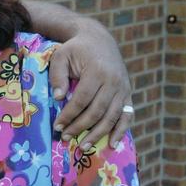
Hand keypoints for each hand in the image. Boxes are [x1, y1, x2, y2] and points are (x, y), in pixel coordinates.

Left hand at [49, 21, 131, 148]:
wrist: (99, 40)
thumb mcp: (61, 56)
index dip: (69, 115)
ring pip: (112, 116)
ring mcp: (123, 88)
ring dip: (98, 134)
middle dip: (80, 127)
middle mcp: (114, 81)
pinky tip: (113, 144)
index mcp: (97, 71)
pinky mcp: (128, 93)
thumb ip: (57, 75)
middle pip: (97, 111)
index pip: (82, 99)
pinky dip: (121, 131)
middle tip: (66, 137)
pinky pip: (127, 115)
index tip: (57, 126)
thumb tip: (58, 98)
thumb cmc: (76, 49)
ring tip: (83, 146)